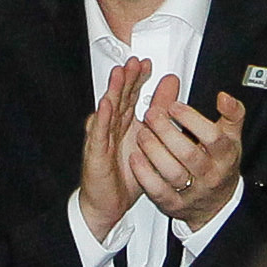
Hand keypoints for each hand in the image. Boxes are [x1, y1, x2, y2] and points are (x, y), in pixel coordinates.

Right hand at [79, 57, 148, 237]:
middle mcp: (112, 128)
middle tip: (134, 62)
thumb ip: (159, 113)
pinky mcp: (96, 155)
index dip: (137, 79)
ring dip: (112, 91)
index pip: (131, 96)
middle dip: (126, 79)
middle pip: (119, 98)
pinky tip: (105, 106)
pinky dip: (102, 119)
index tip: (147, 63)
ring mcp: (102, 140)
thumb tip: (171, 88)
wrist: (108, 204)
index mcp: (125, 124)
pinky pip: (99, 135)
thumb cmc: (125, 175)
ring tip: (118, 74)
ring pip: (107, 111)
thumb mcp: (149, 142)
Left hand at [124, 80, 244, 229]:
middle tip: (152, 114)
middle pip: (189, 154)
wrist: (217, 204)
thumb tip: (224, 97)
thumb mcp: (232, 138)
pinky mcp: (173, 204)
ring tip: (143, 133)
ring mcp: (191, 192)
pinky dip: (144, 173)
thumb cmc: (221, 165)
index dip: (192, 120)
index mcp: (225, 156)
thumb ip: (232, 114)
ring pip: (172, 172)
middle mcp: (209, 175)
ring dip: (153, 149)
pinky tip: (136, 157)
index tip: (174, 106)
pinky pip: (157, 191)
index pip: (213, 138)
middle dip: (166, 131)